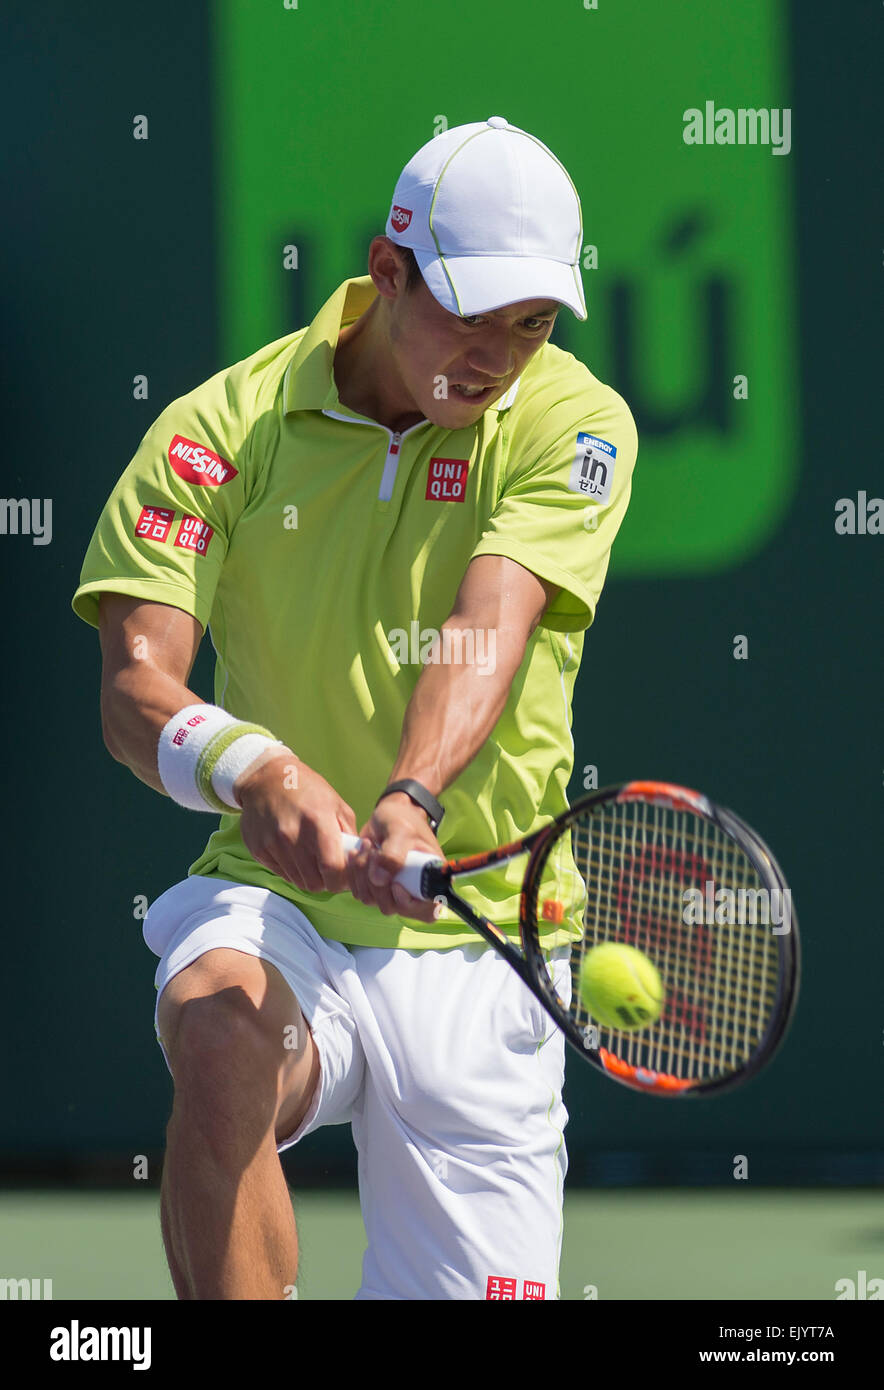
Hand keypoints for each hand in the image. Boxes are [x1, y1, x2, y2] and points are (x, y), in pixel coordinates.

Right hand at [236, 751, 356, 892]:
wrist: (266, 778)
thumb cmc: (308, 790)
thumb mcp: (336, 804)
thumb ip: (349, 834)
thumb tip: (356, 862)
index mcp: (317, 821)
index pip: (332, 869)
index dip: (341, 881)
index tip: (343, 878)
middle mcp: (292, 834)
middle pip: (314, 883)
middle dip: (324, 881)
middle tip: (326, 869)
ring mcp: (272, 843)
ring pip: (297, 881)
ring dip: (306, 875)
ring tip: (309, 857)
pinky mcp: (257, 849)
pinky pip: (280, 873)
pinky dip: (289, 868)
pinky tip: (291, 850)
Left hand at [345, 792, 443, 923]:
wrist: (389, 815)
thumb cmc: (403, 819)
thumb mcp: (401, 829)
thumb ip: (392, 853)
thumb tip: (380, 880)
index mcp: (432, 878)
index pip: (427, 910)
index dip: (408, 904)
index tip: (395, 884)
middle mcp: (414, 889)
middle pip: (393, 907)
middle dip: (377, 882)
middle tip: (373, 852)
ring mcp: (393, 890)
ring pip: (372, 900)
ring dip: (363, 875)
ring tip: (366, 847)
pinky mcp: (376, 887)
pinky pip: (360, 892)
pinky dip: (354, 874)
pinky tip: (358, 853)